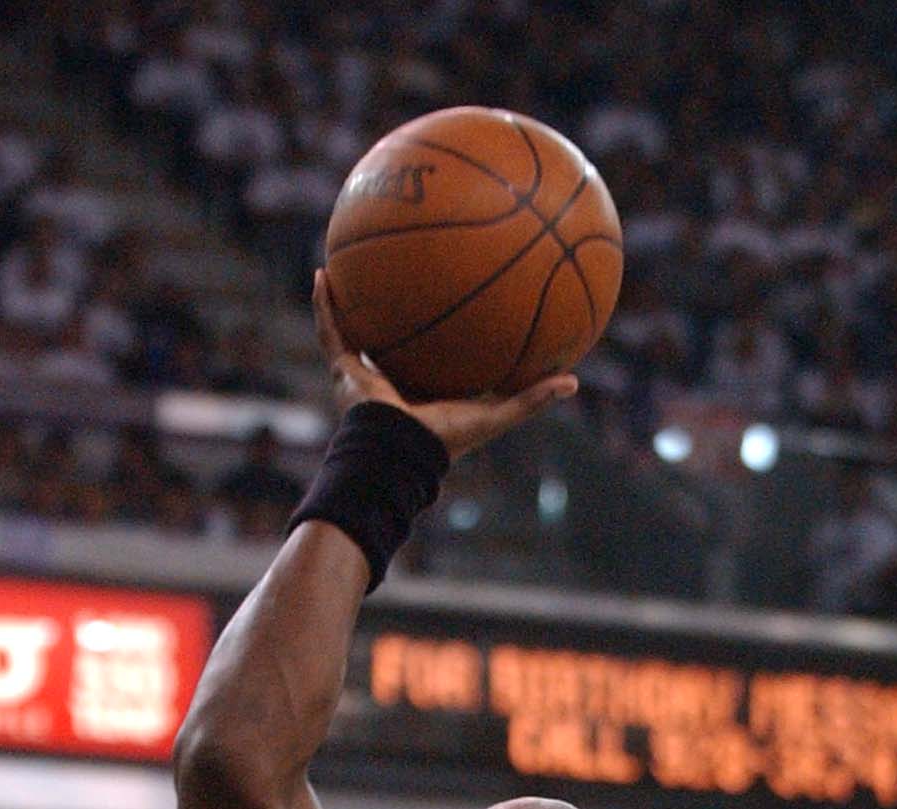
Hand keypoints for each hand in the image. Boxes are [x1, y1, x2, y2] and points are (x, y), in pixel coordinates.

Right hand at [313, 270, 577, 458]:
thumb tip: (575, 380)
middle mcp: (394, 381)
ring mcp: (366, 378)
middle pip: (393, 338)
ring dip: (349, 302)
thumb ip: (532, 396)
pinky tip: (321, 274)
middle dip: (394, 313)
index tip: (450, 308)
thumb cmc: (447, 440)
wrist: (401, 453)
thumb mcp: (497, 412)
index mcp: (427, 391)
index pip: (434, 357)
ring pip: (355, 332)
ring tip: (346, 265)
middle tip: (400, 276)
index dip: (440, 336)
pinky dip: (323, 305)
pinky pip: (330, 332)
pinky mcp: (345, 373)